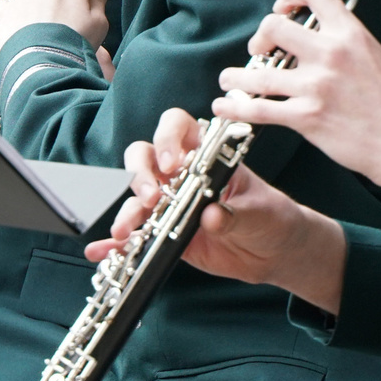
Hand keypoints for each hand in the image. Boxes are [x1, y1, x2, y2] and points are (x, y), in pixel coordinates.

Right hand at [84, 108, 346, 313]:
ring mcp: (169, 201)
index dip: (169, 138)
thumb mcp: (261, 214)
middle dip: (141, 173)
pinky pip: (136, 229)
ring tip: (127, 229)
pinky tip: (107, 247)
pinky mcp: (163, 230)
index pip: (178, 127)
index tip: (172, 164)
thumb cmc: (272, 218)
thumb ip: (236, 215)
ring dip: (127, 208)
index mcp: (207, 154)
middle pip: (145, 155)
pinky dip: (119, 239)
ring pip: (135, 193)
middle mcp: (182, 172)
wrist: (273, 253)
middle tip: (152, 197)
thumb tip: (212, 215)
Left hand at [212, 0, 380, 231]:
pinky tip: (224, 107)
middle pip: (274, 26)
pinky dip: (234, 108)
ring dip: (236, 76)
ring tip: (229, 79)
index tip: (282, 7)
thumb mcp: (375, 56)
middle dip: (260, 37)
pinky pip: (258, 109)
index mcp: (350, 34)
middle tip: (259, 50)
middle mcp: (330, 54)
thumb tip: (318, 34)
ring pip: (257, 73)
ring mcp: (316, 86)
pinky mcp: (306, 117)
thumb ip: (345, 42)